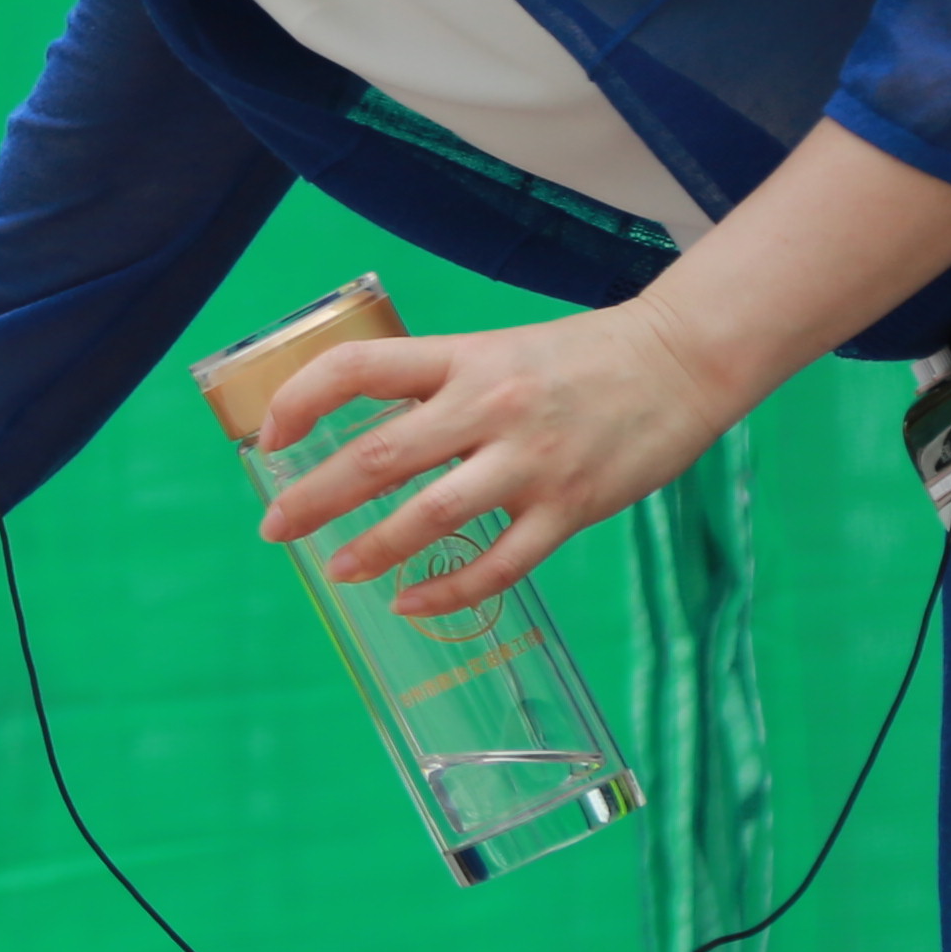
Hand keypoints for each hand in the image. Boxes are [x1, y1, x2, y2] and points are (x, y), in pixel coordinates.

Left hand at [252, 297, 742, 615]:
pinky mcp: (570, 506)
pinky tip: (410, 601)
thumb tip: (365, 436)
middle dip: (313, 498)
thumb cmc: (579, 358)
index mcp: (462, 358)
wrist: (682, 360)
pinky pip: (497, 563)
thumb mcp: (496, 350)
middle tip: (275, 528)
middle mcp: (488, 406)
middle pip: (377, 456)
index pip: (356, 369)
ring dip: (372, 550)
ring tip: (337, 570)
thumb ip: (437, 388)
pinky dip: (447, 590)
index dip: (298, 400)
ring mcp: (529, 460)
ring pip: (430, 517)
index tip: (268, 438)